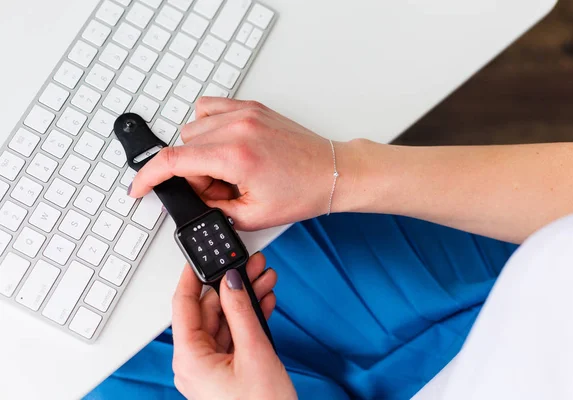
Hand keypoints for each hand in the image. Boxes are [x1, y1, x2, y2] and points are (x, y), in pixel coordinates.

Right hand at [129, 97, 357, 229]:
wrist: (332, 172)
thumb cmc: (303, 191)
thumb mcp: (252, 215)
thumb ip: (212, 206)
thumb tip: (191, 196)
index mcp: (236, 156)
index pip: (173, 161)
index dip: (148, 177)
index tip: (139, 188)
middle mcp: (238, 128)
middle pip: (184, 146)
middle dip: (191, 173)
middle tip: (218, 188)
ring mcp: (245, 113)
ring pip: (193, 128)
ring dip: (200, 152)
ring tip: (227, 169)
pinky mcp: (252, 107)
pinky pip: (209, 109)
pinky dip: (208, 128)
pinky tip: (223, 146)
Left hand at [171, 253, 296, 399]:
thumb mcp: (254, 351)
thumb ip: (240, 311)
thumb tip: (230, 282)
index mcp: (190, 358)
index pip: (183, 306)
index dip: (191, 278)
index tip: (199, 257)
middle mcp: (195, 362)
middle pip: (208, 311)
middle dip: (231, 286)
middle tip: (251, 266)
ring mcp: (212, 367)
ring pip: (224, 322)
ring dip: (244, 300)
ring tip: (264, 279)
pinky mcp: (227, 370)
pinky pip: (234, 336)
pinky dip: (249, 319)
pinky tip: (263, 302)